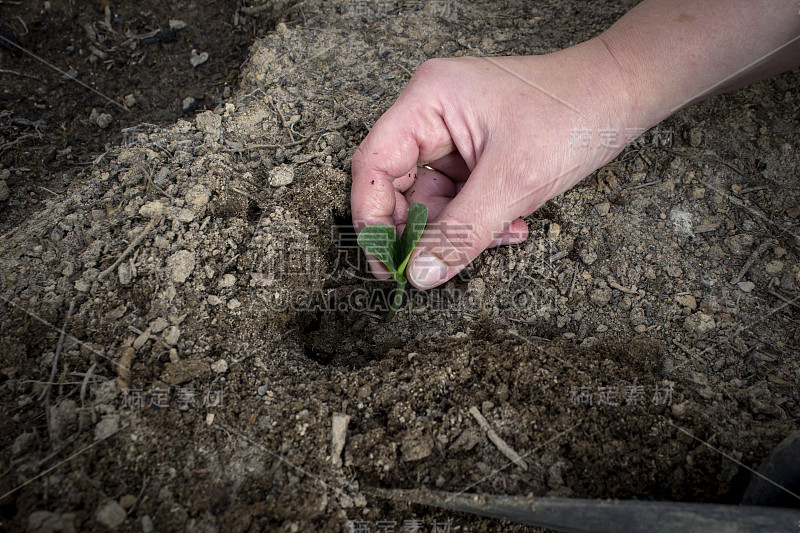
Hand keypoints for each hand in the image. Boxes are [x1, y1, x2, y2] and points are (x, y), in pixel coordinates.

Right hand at [351, 39, 638, 288]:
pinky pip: (458, 198)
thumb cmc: (575, 114)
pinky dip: (478, 219)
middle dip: (423, 228)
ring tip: (501, 232)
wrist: (623, 95)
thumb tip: (419, 274)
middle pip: (398, 185)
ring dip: (460, 228)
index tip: (385, 261)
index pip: (374, 165)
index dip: (372, 217)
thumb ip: (461, 232)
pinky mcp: (473, 152)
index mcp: (428, 100)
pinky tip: (512, 224)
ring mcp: (452, 133)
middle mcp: (432, 113)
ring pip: (431, 199)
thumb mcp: (513, 182)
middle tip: (433, 265)